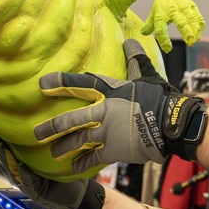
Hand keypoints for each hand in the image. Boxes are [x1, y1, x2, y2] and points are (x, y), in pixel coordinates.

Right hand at [0, 134, 98, 208]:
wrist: (78, 194)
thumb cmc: (64, 170)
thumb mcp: (53, 155)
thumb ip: (44, 144)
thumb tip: (41, 116)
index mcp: (22, 161)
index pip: (6, 148)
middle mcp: (21, 172)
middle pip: (5, 159)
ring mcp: (27, 183)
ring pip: (13, 170)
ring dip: (7, 160)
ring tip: (2, 147)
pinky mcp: (36, 193)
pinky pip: (28, 183)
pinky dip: (24, 175)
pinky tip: (21, 167)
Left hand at [34, 39, 206, 172]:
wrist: (171, 126)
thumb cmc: (160, 98)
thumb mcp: (146, 75)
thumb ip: (135, 59)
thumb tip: (130, 40)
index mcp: (110, 91)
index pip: (80, 84)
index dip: (60, 83)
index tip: (42, 85)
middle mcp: (103, 112)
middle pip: (71, 120)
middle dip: (52, 127)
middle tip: (37, 133)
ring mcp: (106, 133)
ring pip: (78, 141)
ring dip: (63, 147)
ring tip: (53, 153)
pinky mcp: (113, 150)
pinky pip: (93, 159)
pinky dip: (81, 164)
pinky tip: (72, 168)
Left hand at [145, 0, 204, 50]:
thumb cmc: (161, 4)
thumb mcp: (154, 14)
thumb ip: (149, 25)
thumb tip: (143, 34)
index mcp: (161, 14)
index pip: (161, 28)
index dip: (164, 39)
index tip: (168, 49)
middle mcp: (173, 10)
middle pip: (180, 22)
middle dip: (186, 33)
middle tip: (190, 43)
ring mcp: (183, 6)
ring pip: (191, 18)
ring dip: (195, 29)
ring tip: (196, 39)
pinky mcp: (191, 4)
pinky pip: (197, 15)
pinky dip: (200, 24)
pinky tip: (200, 32)